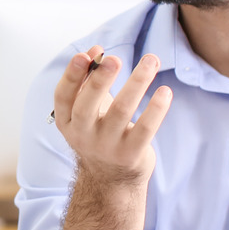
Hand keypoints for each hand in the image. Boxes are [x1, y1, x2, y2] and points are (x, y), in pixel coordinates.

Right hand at [52, 47, 171, 185]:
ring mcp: (106, 146)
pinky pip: (145, 129)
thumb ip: (89, 79)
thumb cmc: (99, 132)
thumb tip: (95, 50)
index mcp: (68, 121)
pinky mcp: (130, 154)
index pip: (63, 96)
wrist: (110, 179)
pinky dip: (156, 109)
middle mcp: (83, 135)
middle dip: (100, 80)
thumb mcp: (88, 108)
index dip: (72, 76)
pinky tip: (165, 91)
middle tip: (114, 59)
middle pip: (88, 104)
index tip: (83, 55)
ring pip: (121, 111)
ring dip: (137, 82)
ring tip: (151, 61)